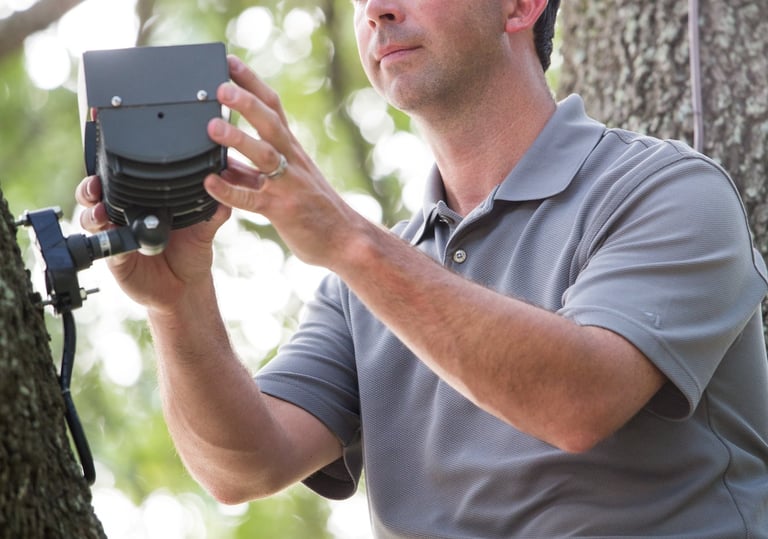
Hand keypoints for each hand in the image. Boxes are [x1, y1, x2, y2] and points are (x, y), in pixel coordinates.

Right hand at [75, 175, 230, 311]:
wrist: (185, 287)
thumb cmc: (191, 253)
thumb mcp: (204, 230)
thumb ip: (212, 212)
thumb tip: (225, 193)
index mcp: (144, 203)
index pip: (120, 180)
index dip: (110, 171)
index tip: (111, 165)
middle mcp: (126, 216)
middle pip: (96, 195)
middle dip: (90, 188)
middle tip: (96, 187)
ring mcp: (118, 236)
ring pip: (92, 219)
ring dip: (92, 214)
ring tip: (102, 214)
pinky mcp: (116, 258)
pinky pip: (105, 247)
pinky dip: (106, 242)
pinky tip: (115, 241)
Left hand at [204, 55, 369, 270]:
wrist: (346, 239)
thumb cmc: (312, 209)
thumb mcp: (284, 181)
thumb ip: (250, 170)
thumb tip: (218, 161)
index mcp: (291, 148)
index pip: (273, 106)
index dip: (251, 82)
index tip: (229, 61)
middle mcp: (291, 160)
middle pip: (270, 122)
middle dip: (246, 101)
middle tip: (220, 86)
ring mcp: (288, 184)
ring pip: (264, 154)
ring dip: (238, 138)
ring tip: (212, 126)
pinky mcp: (282, 210)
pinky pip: (252, 198)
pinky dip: (230, 190)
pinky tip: (209, 182)